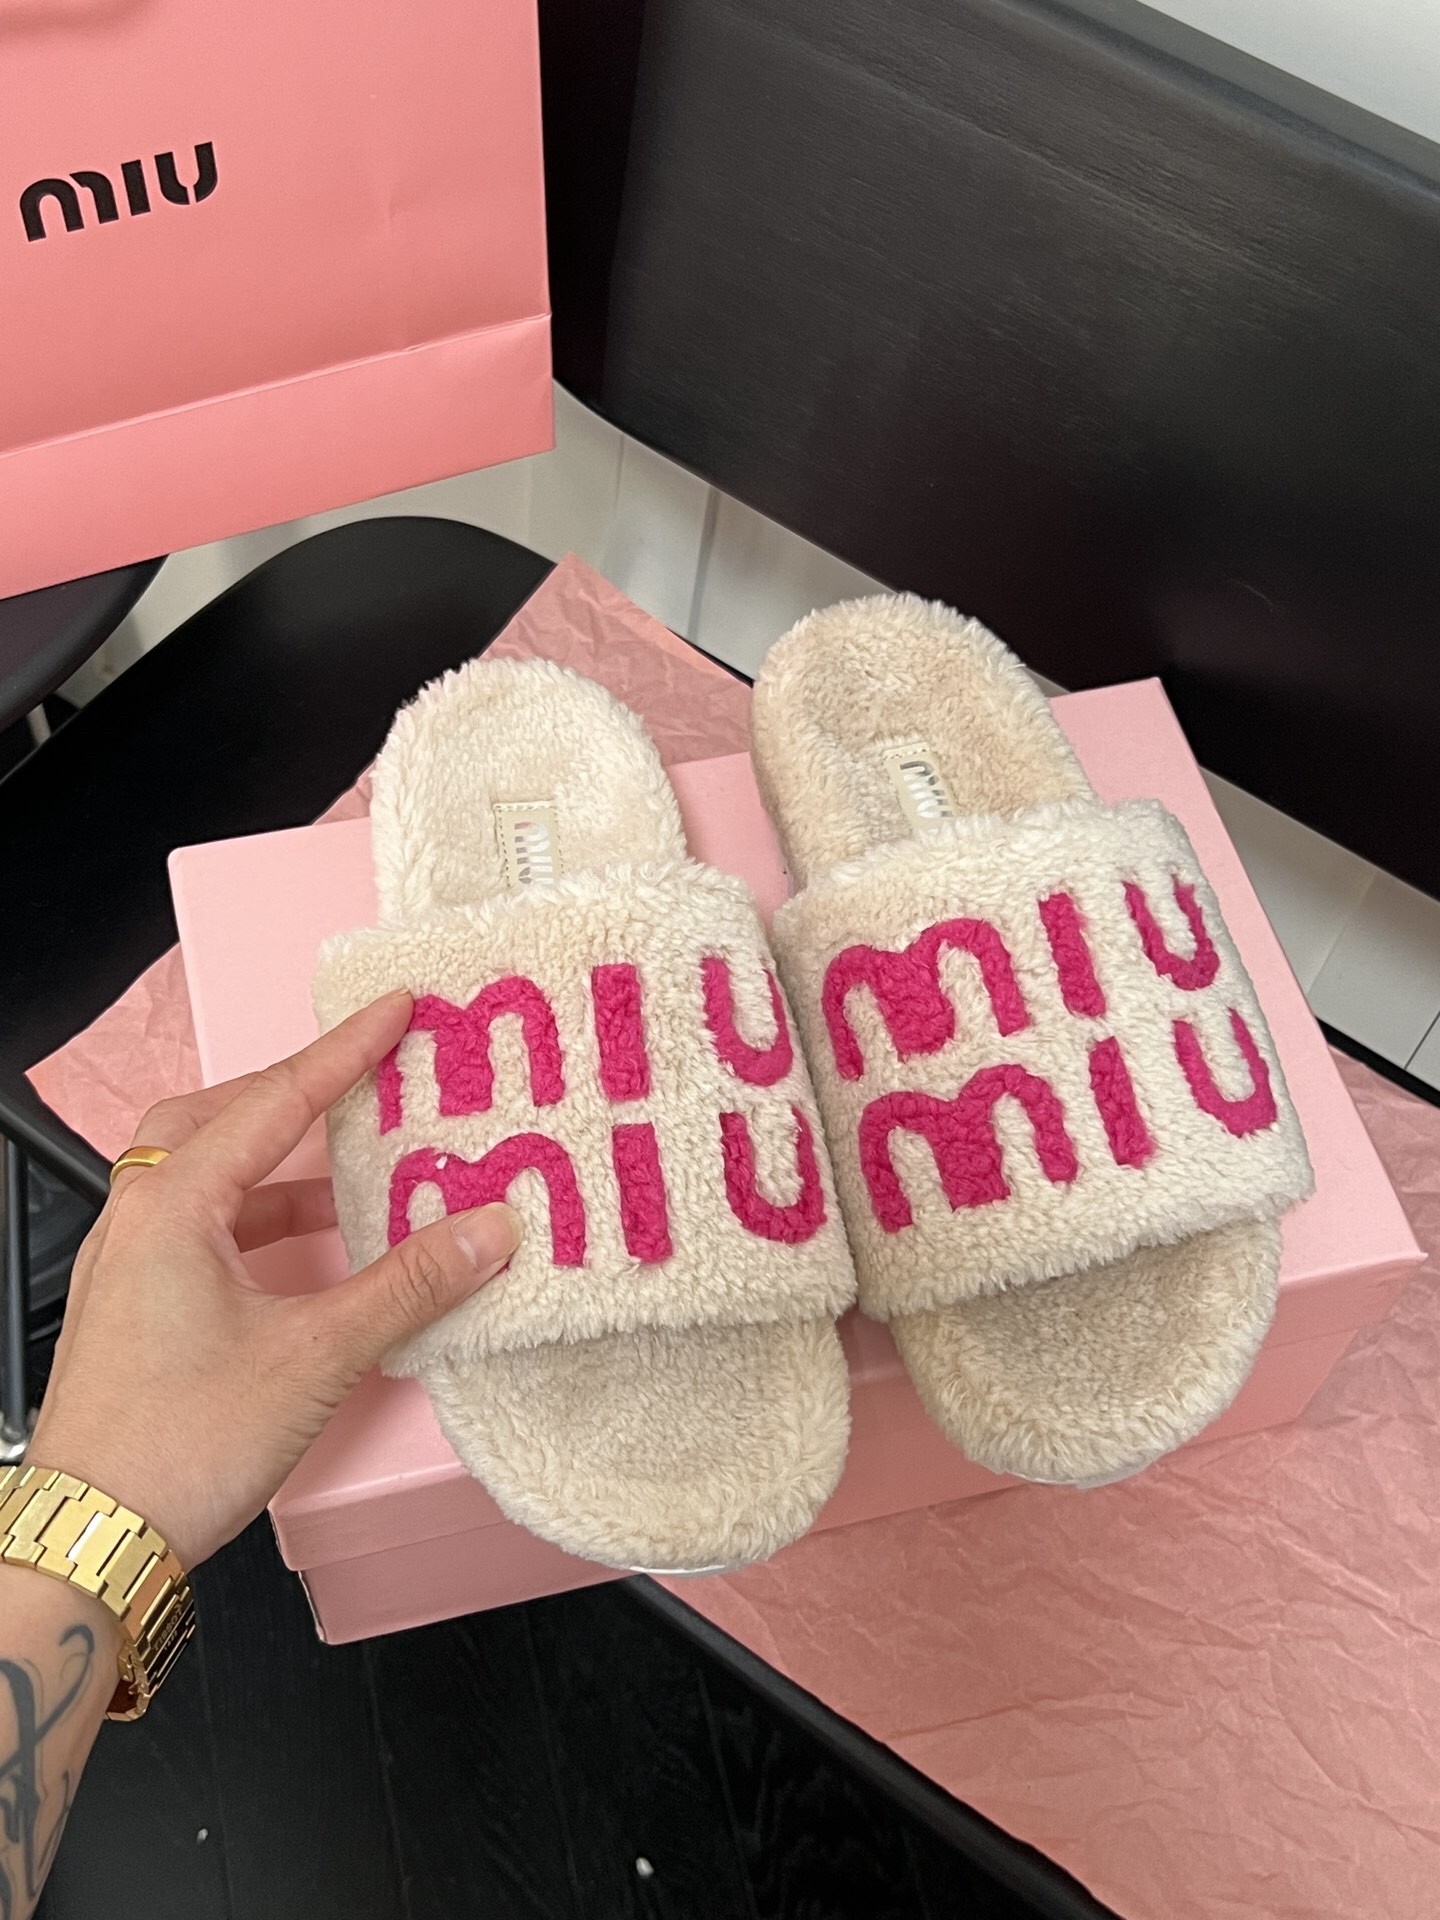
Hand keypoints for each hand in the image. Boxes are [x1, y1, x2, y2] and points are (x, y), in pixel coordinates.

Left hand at [29, 991, 519, 1569]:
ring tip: (354, 1176)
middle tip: (362, 1079)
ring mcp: (130, 1262)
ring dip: (280, 1165)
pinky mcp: (135, 1307)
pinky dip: (260, 1219)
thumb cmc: (177, 1447)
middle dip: (294, 1093)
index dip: (344, 1050)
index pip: (275, 1099)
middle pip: (218, 1117)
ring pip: (207, 1175)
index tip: (393, 1009)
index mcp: (174, 1204)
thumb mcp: (315, 1356)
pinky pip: (202, 1226)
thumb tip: (485, 1230)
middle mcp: (140, 1218)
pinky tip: (310, 1254)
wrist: (93, 1542)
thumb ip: (408, 1285)